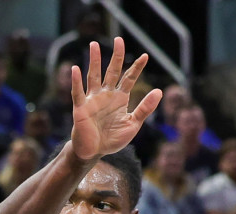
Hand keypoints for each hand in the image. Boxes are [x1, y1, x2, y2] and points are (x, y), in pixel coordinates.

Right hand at [68, 38, 160, 162]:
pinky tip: (76, 68)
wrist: (93, 153)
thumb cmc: (111, 140)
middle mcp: (106, 95)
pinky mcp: (81, 108)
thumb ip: (145, 109)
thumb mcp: (133, 125)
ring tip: (94, 44)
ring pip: (94, 76)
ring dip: (94, 61)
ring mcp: (92, 100)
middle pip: (111, 71)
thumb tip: (159, 91)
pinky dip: (76, 81)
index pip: (129, 78)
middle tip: (119, 39)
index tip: (145, 56)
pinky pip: (78, 92)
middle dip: (116, 56)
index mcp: (119, 99)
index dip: (136, 68)